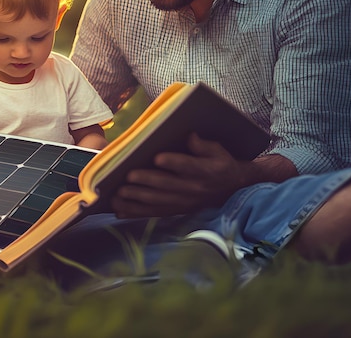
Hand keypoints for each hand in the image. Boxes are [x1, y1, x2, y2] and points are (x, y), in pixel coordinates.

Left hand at [111, 133, 244, 217]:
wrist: (233, 189)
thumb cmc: (221, 164)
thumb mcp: (218, 151)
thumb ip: (203, 145)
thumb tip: (190, 136)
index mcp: (205, 172)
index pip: (188, 167)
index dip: (173, 162)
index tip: (158, 158)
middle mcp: (193, 189)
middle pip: (167, 186)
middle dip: (146, 182)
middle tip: (128, 176)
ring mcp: (184, 202)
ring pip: (158, 202)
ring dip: (136, 199)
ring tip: (118, 195)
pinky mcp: (177, 210)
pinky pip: (155, 213)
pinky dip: (137, 213)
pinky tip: (120, 211)